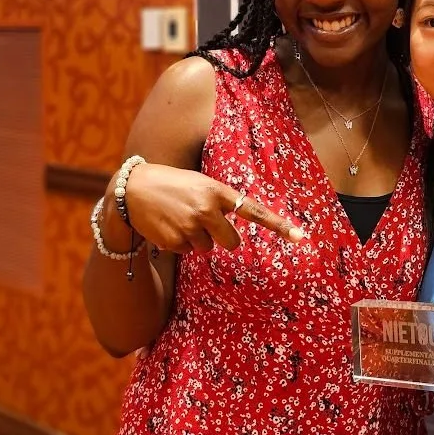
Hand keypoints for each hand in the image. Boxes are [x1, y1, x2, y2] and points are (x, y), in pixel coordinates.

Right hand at [117, 163, 304, 254]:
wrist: (132, 190)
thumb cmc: (173, 184)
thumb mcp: (200, 183)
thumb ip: (220, 200)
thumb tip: (238, 224)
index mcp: (217, 191)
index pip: (254, 210)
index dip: (278, 225)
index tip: (300, 236)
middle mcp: (207, 210)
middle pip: (231, 242)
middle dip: (221, 238)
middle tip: (203, 222)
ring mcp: (190, 227)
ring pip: (207, 248)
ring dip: (196, 238)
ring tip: (179, 218)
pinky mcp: (175, 241)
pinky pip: (187, 251)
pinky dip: (179, 243)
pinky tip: (167, 225)